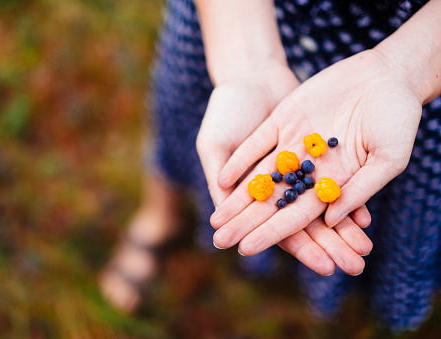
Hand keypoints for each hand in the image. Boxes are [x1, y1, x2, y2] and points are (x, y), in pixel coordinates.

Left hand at [211, 49, 421, 257]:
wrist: (387, 73)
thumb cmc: (398, 117)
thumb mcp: (389, 156)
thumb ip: (361, 188)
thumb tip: (331, 220)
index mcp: (333, 183)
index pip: (297, 216)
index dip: (272, 232)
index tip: (248, 249)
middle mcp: (308, 169)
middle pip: (272, 202)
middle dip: (246, 223)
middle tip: (221, 242)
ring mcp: (293, 144)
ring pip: (260, 178)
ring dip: (238, 198)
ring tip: (215, 220)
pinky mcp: (283, 120)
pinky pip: (257, 144)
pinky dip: (240, 161)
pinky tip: (223, 180)